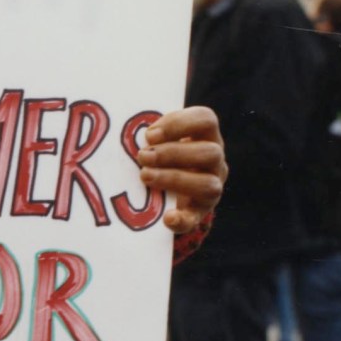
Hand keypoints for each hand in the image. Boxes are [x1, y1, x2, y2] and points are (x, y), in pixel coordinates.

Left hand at [136, 106, 225, 235]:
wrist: (171, 194)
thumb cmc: (161, 158)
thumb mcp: (161, 143)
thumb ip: (152, 139)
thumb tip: (125, 138)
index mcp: (207, 137)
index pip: (206, 120)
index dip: (179, 124)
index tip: (150, 134)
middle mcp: (215, 162)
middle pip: (210, 152)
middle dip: (172, 153)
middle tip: (143, 157)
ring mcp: (212, 188)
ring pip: (208, 184)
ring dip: (173, 179)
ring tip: (145, 176)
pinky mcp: (200, 213)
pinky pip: (196, 219)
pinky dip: (182, 220)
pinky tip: (167, 218)